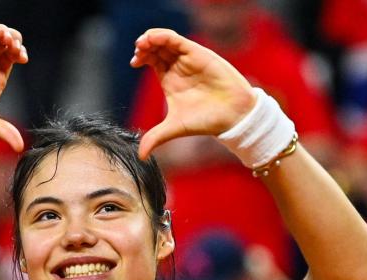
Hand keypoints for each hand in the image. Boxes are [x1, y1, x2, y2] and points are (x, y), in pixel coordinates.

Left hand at [130, 29, 255, 159]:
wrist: (232, 117)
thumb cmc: (206, 121)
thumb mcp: (174, 128)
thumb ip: (156, 138)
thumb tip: (140, 156)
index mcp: (169, 79)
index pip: (152, 60)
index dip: (141, 57)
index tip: (134, 63)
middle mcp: (178, 67)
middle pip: (156, 47)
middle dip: (144, 45)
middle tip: (138, 52)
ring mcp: (188, 59)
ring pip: (166, 40)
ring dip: (151, 38)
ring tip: (142, 44)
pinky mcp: (198, 54)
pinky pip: (178, 40)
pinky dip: (164, 36)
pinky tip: (153, 40)